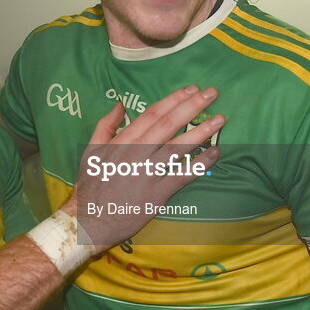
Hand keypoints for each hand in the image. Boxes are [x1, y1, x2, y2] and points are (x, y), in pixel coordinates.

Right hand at [65, 85, 223, 248]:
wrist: (89, 220)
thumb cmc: (92, 186)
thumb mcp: (91, 151)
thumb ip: (105, 126)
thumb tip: (120, 104)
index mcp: (122, 141)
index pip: (152, 114)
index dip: (173, 100)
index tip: (191, 89)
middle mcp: (136, 153)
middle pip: (167, 124)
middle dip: (191, 106)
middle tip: (212, 93)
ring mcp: (147, 173)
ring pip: (177, 147)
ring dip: (201, 131)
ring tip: (220, 119)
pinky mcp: (157, 193)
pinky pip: (182, 175)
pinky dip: (200, 164)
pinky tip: (215, 153)